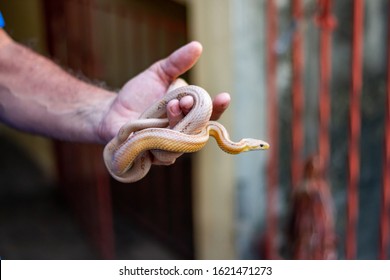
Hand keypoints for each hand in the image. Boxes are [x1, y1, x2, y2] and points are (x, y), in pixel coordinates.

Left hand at [98, 41, 230, 143]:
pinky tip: (152, 126)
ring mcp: (168, 148)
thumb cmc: (138, 94)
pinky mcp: (152, 157)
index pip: (210, 115)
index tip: (224, 97)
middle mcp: (182, 134)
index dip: (218, 108)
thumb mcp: (157, 74)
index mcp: (188, 116)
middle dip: (194, 113)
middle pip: (198, 129)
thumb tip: (197, 46)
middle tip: (184, 98)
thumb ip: (176, 63)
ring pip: (181, 143)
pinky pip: (162, 154)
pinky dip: (161, 139)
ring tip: (170, 105)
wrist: (112, 111)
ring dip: (178, 123)